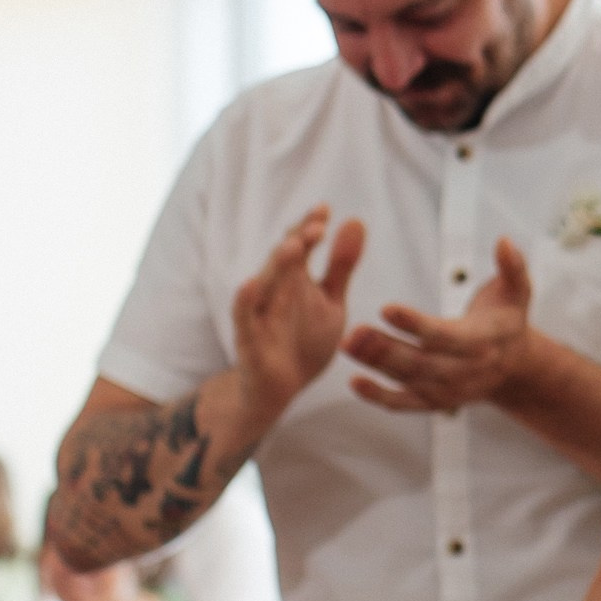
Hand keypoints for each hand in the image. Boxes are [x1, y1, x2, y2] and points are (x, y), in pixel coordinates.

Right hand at [229, 209, 367, 424]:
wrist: (280, 391)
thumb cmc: (303, 341)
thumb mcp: (331, 302)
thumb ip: (342, 264)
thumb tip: (355, 219)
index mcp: (295, 279)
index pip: (301, 245)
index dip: (310, 227)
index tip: (324, 209)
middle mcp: (275, 290)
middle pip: (284, 260)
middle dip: (298, 241)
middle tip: (316, 226)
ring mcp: (260, 314)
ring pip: (265, 284)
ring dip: (277, 264)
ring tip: (293, 244)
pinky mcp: (249, 340)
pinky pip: (244, 318)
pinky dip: (245, 302)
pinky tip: (250, 284)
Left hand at [345, 239, 537, 415]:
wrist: (516, 366)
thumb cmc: (508, 320)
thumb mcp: (518, 290)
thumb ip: (513, 266)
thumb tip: (504, 242)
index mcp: (485, 341)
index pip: (447, 335)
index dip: (416, 324)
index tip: (386, 309)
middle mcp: (468, 370)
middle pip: (423, 363)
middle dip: (386, 349)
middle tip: (354, 331)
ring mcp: (452, 390)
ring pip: (410, 380)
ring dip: (377, 365)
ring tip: (348, 344)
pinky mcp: (438, 402)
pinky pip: (407, 404)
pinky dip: (380, 397)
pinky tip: (355, 382)